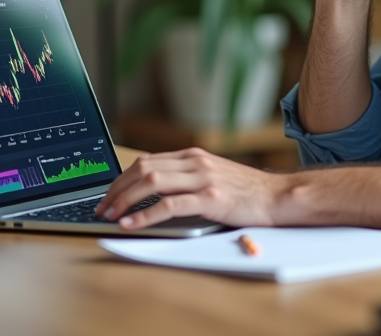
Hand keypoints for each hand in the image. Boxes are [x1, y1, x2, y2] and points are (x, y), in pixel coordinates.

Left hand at [94, 148, 282, 229]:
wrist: (277, 196)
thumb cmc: (247, 191)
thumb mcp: (213, 176)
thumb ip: (187, 177)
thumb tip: (154, 190)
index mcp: (193, 156)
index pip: (146, 161)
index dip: (121, 179)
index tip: (108, 195)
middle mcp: (195, 162)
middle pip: (143, 169)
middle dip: (116, 189)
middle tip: (102, 208)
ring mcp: (203, 179)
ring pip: (151, 183)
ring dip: (125, 200)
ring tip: (111, 215)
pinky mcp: (211, 199)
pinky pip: (169, 205)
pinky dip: (145, 215)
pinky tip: (132, 224)